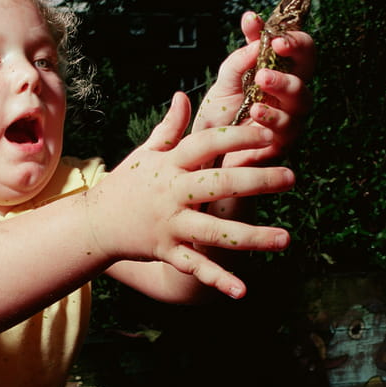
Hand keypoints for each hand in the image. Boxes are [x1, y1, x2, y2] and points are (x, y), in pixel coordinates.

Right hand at [86, 92, 294, 297]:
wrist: (94, 224)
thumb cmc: (125, 185)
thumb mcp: (145, 154)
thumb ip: (169, 128)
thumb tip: (183, 96)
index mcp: (169, 165)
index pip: (206, 143)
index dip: (237, 137)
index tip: (266, 133)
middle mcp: (171, 193)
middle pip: (217, 184)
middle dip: (256, 181)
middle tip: (291, 177)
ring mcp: (169, 224)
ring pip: (214, 231)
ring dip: (251, 237)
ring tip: (285, 238)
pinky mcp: (166, 250)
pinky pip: (195, 267)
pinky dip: (217, 280)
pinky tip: (242, 290)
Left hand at [193, 11, 315, 164]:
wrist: (207, 155)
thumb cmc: (219, 118)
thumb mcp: (224, 82)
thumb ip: (238, 57)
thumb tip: (253, 24)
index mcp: (277, 75)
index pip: (295, 48)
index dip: (291, 36)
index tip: (274, 32)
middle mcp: (288, 94)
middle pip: (308, 66)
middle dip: (296, 52)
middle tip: (277, 45)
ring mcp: (289, 117)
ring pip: (302, 97)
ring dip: (284, 84)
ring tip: (261, 79)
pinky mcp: (284, 141)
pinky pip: (288, 127)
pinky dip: (273, 116)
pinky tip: (257, 110)